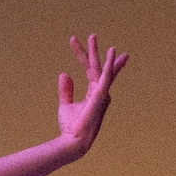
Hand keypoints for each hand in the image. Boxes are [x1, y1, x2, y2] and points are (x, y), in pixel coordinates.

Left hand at [56, 34, 126, 151]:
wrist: (72, 140)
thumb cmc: (71, 127)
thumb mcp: (66, 105)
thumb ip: (66, 90)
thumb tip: (64, 73)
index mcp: (94, 93)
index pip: (89, 70)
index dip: (84, 56)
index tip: (75, 42)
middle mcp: (100, 91)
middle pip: (96, 66)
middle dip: (94, 51)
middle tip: (91, 35)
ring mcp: (101, 93)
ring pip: (100, 68)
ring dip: (96, 52)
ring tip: (92, 37)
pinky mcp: (101, 95)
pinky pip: (106, 76)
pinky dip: (110, 64)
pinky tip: (111, 52)